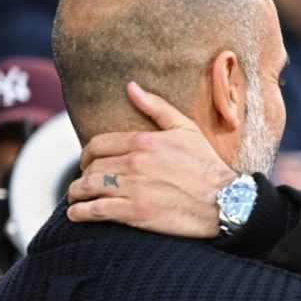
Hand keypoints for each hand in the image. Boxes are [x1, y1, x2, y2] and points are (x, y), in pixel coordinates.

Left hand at [67, 81, 237, 237]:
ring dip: (77, 193)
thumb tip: (131, 86)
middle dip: (83, 175)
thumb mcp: (186, 129)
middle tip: (85, 182)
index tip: (87, 162)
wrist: (224, 201)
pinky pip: (96, 210)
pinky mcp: (135, 213)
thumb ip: (156, 107)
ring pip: (88, 187)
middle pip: (92, 167)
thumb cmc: (206, 164)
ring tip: (77, 198)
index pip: (98, 144)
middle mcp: (135, 163)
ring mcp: (134, 188)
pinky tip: (77, 214)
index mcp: (145, 140)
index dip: (87, 154)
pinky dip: (80, 212)